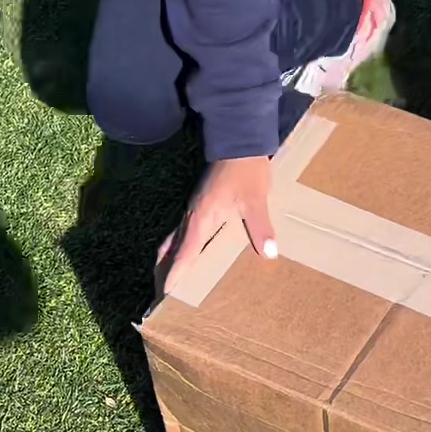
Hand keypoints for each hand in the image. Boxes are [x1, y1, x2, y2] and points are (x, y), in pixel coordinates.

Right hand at [158, 155, 275, 294]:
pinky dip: (181, 245)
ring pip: (176, 238)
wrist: (239, 140)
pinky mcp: (201, 201)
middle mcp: (192, 214)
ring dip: (172, 257)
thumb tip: (268, 253)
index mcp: (201, 217)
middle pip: (172, 247)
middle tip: (162, 291)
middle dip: (165, 269)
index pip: (184, 252)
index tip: (164, 292)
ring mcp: (194, 207)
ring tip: (171, 276)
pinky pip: (184, 229)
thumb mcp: (255, 199)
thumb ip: (260, 227)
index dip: (175, 272)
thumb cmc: (245, 170)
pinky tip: (191, 251)